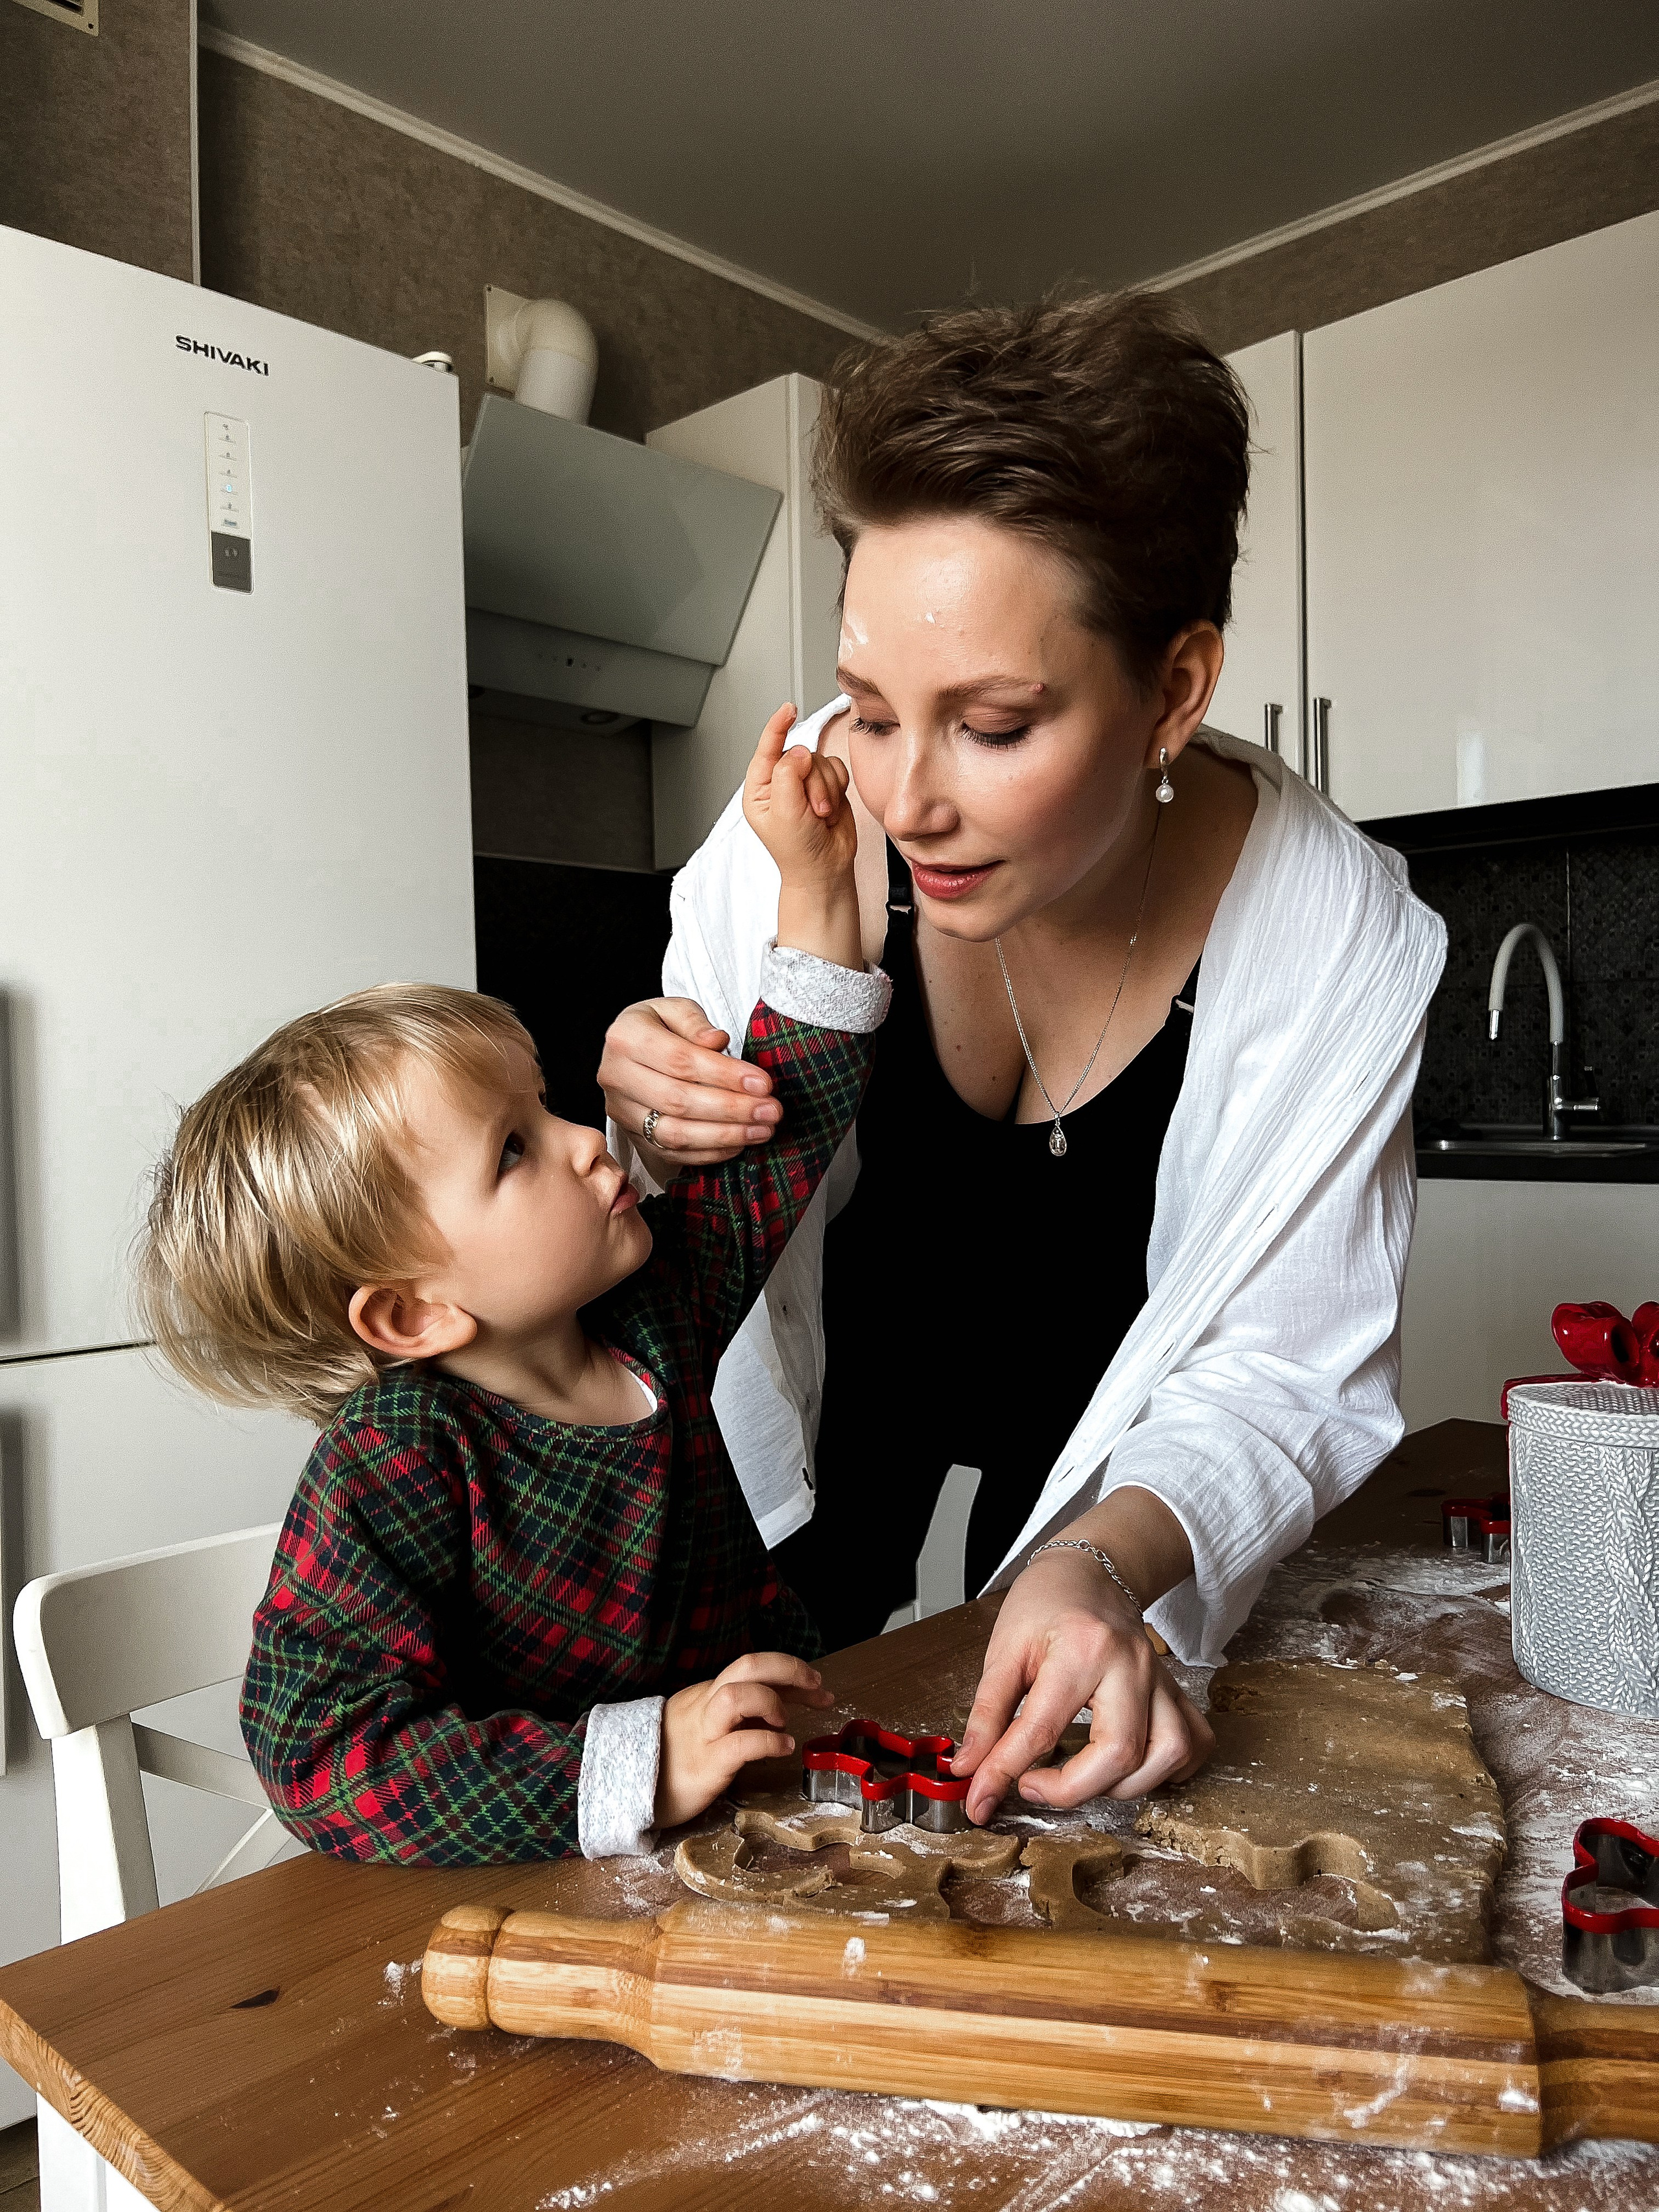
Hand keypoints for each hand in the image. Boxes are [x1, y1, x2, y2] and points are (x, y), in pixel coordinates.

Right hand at [599, 997, 781, 1166]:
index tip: (762, 1083)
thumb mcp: (674, 1008)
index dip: (724, 1075)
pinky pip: (673, 1153)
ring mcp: (621, 1112)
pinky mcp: (632, 1137)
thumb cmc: (659, 1027)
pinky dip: (710, 1152)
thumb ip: (695, 1022)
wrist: (631, 1051)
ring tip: (763, 1129)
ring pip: (674, 1134)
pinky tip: (740, 1143)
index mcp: (625, 1038)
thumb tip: (717, 1041)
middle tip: (770, 1110)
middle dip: (731, 1109)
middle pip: (677, 1100)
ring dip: (725, 1135)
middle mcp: (615, 1077)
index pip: (679, 1060)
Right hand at [655, 1652, 835, 1829]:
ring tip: (784, 1722)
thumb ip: (740, 1713)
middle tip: (817, 1688)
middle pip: (747, 1665)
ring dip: (771, 1702)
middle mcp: (706, 1704)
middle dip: (789, 1669)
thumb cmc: (673, 1758)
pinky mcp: (705, 1765)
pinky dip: (769, 1741)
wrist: (628, 1787)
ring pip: (736, 1695)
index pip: (753, 1665)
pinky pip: (740, 1744)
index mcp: (709, 1693)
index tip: (818, 1685)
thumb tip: (782, 1704)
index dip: (791, 1669)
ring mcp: (704, 1733)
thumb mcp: (707, 1724)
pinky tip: (783, 1747)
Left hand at [741, 703, 857, 894]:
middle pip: (801, 755)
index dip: (777, 728)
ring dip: (826, 788)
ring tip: (822, 814)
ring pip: (821, 761)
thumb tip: (800, 751)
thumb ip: (788, 776)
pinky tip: (831, 809)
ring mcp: (805, 784)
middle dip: (813, 781)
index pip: (767, 750)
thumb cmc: (798, 851)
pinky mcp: (827, 786)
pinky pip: (837, 769)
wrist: (825, 870)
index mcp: (760, 789)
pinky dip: (838, 787)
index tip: (788, 710)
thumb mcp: (785, 812)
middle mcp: (781, 783)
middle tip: (814, 809)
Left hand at [950, 1550, 1213, 1822]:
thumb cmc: (1045, 1603)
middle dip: (1072, 1790)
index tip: (981, 1799)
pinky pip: (1194, 1743)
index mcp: (1081, 1648)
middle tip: (1032, 1785)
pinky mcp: (1174, 1691)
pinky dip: (1169, 1770)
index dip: (1004, 1772)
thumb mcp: (1004, 1650)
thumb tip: (970, 1767)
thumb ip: (987, 1713)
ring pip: (1167, 1754)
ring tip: (1083, 1777)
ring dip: (1123, 1786)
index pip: (1042, 1729)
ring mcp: (1159, 1679)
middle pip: (1119, 1753)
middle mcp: (1130, 1665)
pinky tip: (1134, 1770)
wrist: (1090, 1570)